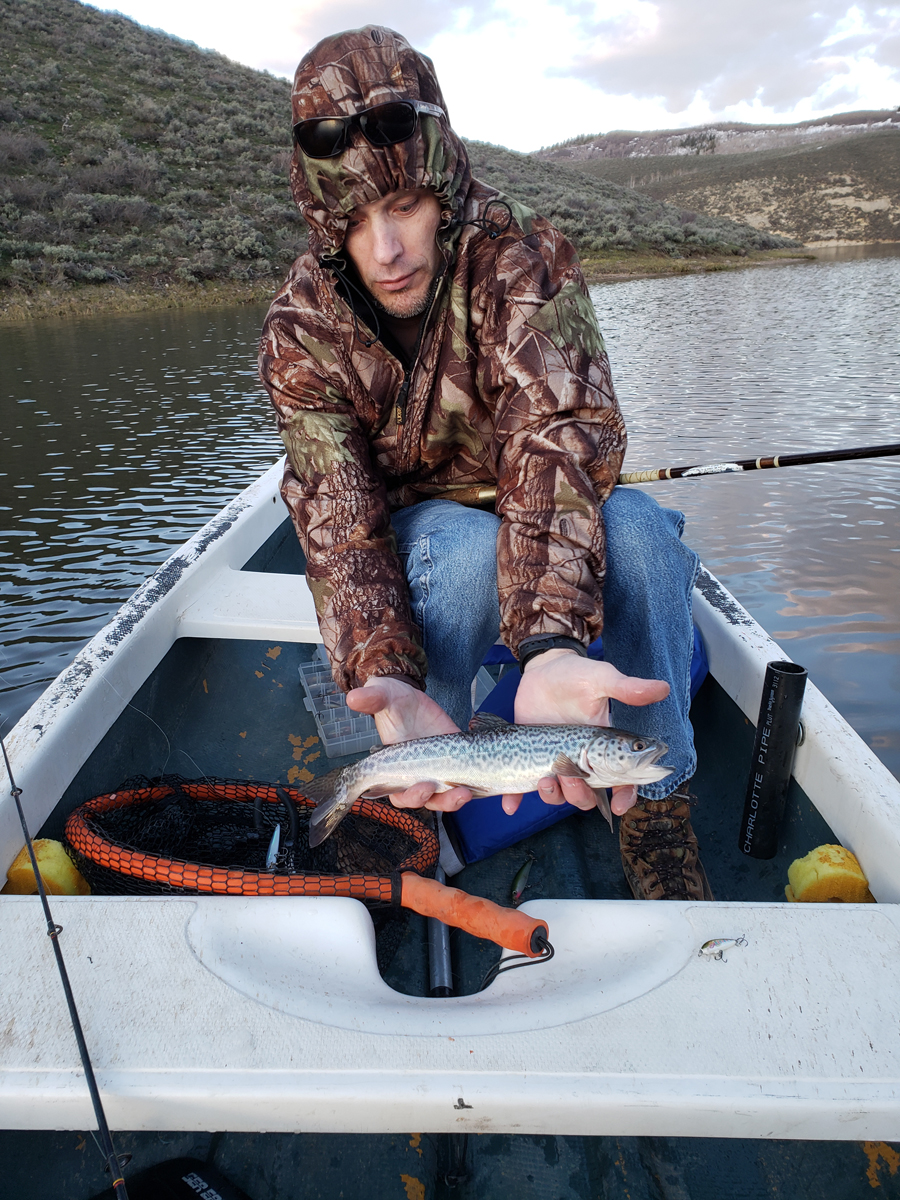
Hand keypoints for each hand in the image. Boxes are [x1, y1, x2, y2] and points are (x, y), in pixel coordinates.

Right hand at [346, 677, 473, 812]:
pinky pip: (462, 786)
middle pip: (421, 801)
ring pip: (443, 799)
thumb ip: (371, 698)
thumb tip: (353, 698)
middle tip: (435, 788)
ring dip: (452, 801)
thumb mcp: (383, 695)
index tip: (420, 786)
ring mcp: (436, 773)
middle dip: (430, 799)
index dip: (408, 796)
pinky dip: (469, 790)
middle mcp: (414, 776)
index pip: (397, 793)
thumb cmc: (393, 700)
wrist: (415, 699)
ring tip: (464, 793)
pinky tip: (475, 786)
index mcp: (393, 768)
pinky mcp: (456, 766)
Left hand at [502, 649, 669, 817]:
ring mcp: (556, 761)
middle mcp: (582, 760)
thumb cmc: (576, 674)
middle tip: (570, 776)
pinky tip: (510, 805)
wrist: (543, 669)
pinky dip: (516, 800)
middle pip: (589, 794)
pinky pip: (523, 788)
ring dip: (553, 796)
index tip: (619, 806)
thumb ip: (627, 688)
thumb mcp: (601, 679)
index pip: (622, 779)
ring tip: (544, 779)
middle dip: (581, 794)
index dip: (624, 795)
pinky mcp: (531, 758)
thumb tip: (662, 688)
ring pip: (560, 794)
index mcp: (604, 747)